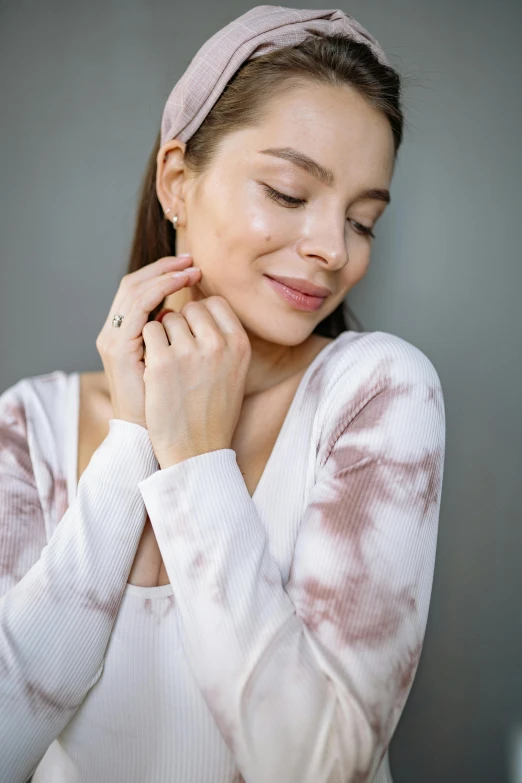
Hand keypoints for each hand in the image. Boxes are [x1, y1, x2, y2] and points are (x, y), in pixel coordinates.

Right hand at [95, 255, 200, 428]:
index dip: (164, 274)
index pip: (141, 291)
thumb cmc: (170, 408)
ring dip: (164, 275)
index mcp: (126, 336)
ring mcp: (113, 340)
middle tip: (192, 260)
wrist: (151, 439)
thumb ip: (181, 340)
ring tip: (191, 269)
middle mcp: (113, 334)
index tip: (192, 267)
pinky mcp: (118, 348)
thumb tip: (203, 317)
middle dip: (164, 268)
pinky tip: (181, 285)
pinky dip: (160, 290)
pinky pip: (138, 307)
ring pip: (134, 289)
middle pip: (133, 283)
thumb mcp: (178, 366)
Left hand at [141, 296, 251, 468]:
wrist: (197, 451)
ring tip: (169, 364)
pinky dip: (148, 345)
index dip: (200, 313)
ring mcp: (188, 351)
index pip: (215, 303)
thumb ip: (223, 340)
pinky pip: (150, 332)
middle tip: (180, 354)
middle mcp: (218, 344)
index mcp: (239, 344)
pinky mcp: (162, 362)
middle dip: (180, 323)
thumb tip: (202, 309)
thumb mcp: (233, 372)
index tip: (194, 331)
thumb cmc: (213, 412)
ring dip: (162, 335)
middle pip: (190, 308)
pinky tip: (154, 368)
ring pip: (166, 318)